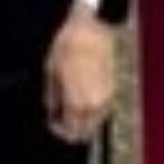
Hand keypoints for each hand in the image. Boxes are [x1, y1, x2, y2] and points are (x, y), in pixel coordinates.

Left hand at [44, 15, 116, 144]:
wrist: (91, 30)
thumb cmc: (68, 46)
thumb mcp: (51, 71)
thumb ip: (51, 97)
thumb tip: (51, 111)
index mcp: (76, 102)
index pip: (70, 131)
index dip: (58, 130)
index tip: (52, 122)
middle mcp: (93, 105)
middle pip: (85, 133)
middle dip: (71, 129)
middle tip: (60, 118)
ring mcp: (105, 98)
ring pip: (95, 123)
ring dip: (83, 121)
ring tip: (70, 108)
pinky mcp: (112, 90)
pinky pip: (102, 111)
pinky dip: (92, 112)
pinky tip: (82, 100)